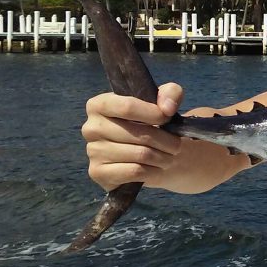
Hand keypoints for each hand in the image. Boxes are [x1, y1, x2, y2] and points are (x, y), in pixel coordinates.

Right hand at [82, 83, 238, 193]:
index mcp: (99, 104)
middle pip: (137, 134)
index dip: (153, 113)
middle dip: (165, 140)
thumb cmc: (151, 122)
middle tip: (176, 144)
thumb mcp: (163, 100)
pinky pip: (134, 172)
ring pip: (139, 154)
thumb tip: (167, 108)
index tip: (168, 118)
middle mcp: (91, 128)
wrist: (146, 152)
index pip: (127, 107)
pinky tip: (156, 167)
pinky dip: (153, 170)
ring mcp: (92, 152)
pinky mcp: (98, 173)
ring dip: (162, 156)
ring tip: (169, 155)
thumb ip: (170, 93)